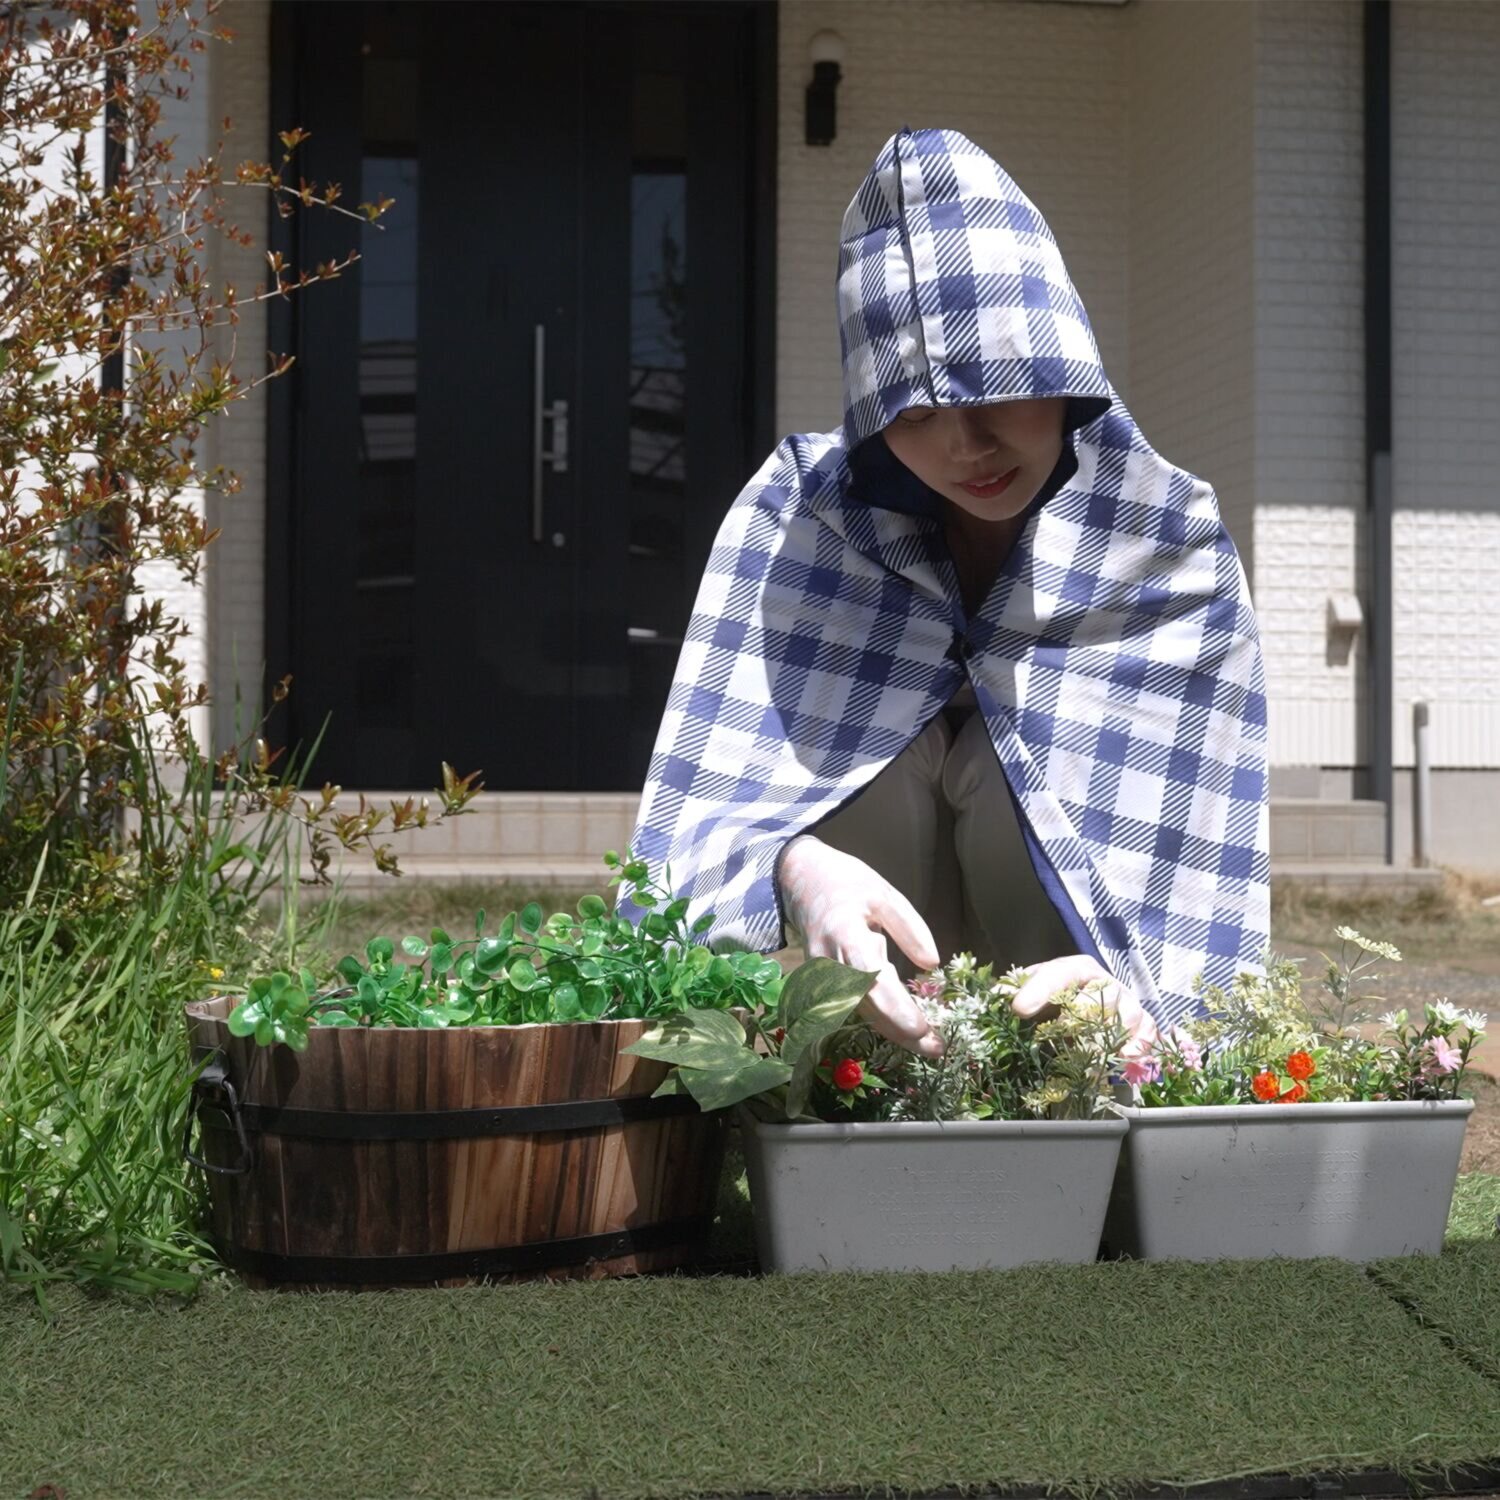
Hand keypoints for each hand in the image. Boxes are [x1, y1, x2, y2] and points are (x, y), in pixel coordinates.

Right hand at [777, 835, 944, 1057]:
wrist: (802, 881)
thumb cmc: (848, 885)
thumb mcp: (884, 894)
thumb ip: (909, 928)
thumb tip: (932, 963)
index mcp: (844, 933)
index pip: (870, 979)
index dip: (895, 1008)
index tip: (922, 1029)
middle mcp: (828, 960)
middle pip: (865, 1005)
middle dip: (901, 1031)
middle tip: (937, 1048)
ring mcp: (820, 975)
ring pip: (859, 1011)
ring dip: (892, 1031)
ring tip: (927, 1044)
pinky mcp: (821, 982)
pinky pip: (852, 1006)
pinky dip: (879, 1020)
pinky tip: (903, 1030)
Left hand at [1009, 953, 1158, 1055]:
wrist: (1088, 999)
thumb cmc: (1057, 995)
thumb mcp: (1033, 988)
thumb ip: (1013, 992)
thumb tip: (989, 999)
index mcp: (1075, 969)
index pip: (1058, 974)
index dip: (1039, 990)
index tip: (1018, 1009)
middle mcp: (1104, 981)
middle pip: (1099, 994)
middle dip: (1083, 1013)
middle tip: (1064, 1031)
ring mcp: (1126, 1002)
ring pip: (1128, 1013)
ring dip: (1113, 1034)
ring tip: (1096, 1053)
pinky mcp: (1142, 1022)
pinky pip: (1149, 1031)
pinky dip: (1141, 1045)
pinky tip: (1126, 1058)